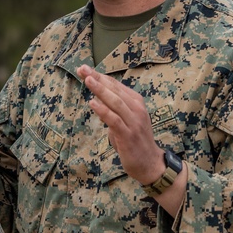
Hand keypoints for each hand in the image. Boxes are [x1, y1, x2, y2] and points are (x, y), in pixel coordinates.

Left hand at [77, 65, 187, 215]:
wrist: (150, 163)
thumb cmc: (136, 141)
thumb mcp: (126, 121)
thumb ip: (114, 110)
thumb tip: (97, 101)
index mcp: (137, 103)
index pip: (116, 86)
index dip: (100, 76)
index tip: (85, 69)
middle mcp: (137, 109)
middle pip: (115, 90)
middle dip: (98, 78)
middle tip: (82, 69)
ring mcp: (133, 122)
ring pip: (115, 102)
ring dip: (100, 90)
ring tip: (87, 80)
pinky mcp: (128, 135)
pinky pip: (114, 120)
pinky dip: (103, 110)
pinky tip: (92, 103)